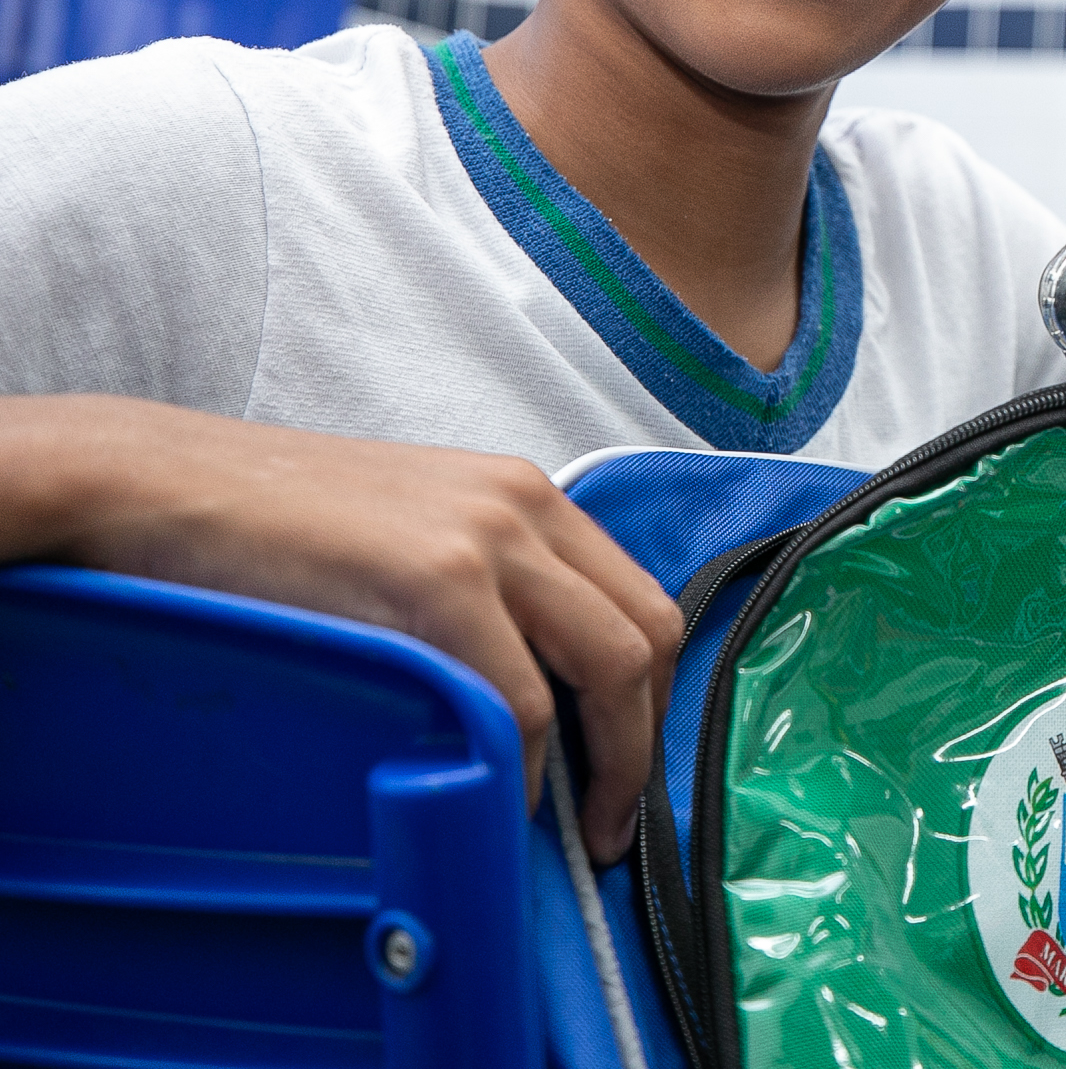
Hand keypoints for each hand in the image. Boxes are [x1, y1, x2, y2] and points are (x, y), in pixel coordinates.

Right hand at [28, 397, 681, 861]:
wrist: (160, 482)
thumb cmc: (266, 526)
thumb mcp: (404, 538)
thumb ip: (476, 595)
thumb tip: (521, 701)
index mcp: (525, 496)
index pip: (640, 601)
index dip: (653, 698)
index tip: (627, 771)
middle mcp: (525, 506)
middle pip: (648, 636)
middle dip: (645, 743)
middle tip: (614, 824)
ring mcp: (487, 539)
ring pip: (608, 669)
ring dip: (606, 769)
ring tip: (576, 834)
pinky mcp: (436, 580)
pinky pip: (519, 698)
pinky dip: (523, 767)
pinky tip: (497, 801)